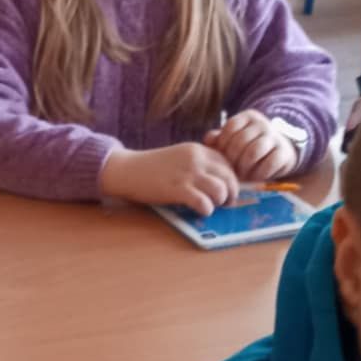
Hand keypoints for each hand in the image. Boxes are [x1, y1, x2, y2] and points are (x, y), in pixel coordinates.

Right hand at [100, 142, 241, 216]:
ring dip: (220, 202)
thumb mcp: (181, 156)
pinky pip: (204, 202)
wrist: (128, 169)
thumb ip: (200, 163)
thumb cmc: (153, 166)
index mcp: (199, 150)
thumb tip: (220, 180)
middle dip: (232, 193)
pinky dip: (206, 210)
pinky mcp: (178, 189)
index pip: (228, 163)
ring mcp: (188, 174)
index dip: (232, 179)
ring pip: (221, 190)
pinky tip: (199, 211)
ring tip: (211, 206)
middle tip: (226, 203)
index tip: (227, 189)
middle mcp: (197, 159)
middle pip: (230, 177)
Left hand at [204, 111, 301, 183]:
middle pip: (241, 140)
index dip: (223, 144)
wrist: (279, 152)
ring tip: (241, 174)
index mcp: (247, 117)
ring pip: (254, 151)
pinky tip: (255, 177)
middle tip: (230, 170)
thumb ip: (218, 139)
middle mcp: (262, 123)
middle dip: (232, 159)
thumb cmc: (249, 147)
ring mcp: (274, 136)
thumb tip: (208, 140)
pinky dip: (259, 174)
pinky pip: (268, 163)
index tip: (221, 158)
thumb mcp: (233, 140)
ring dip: (244, 167)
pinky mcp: (284, 152)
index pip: (230, 127)